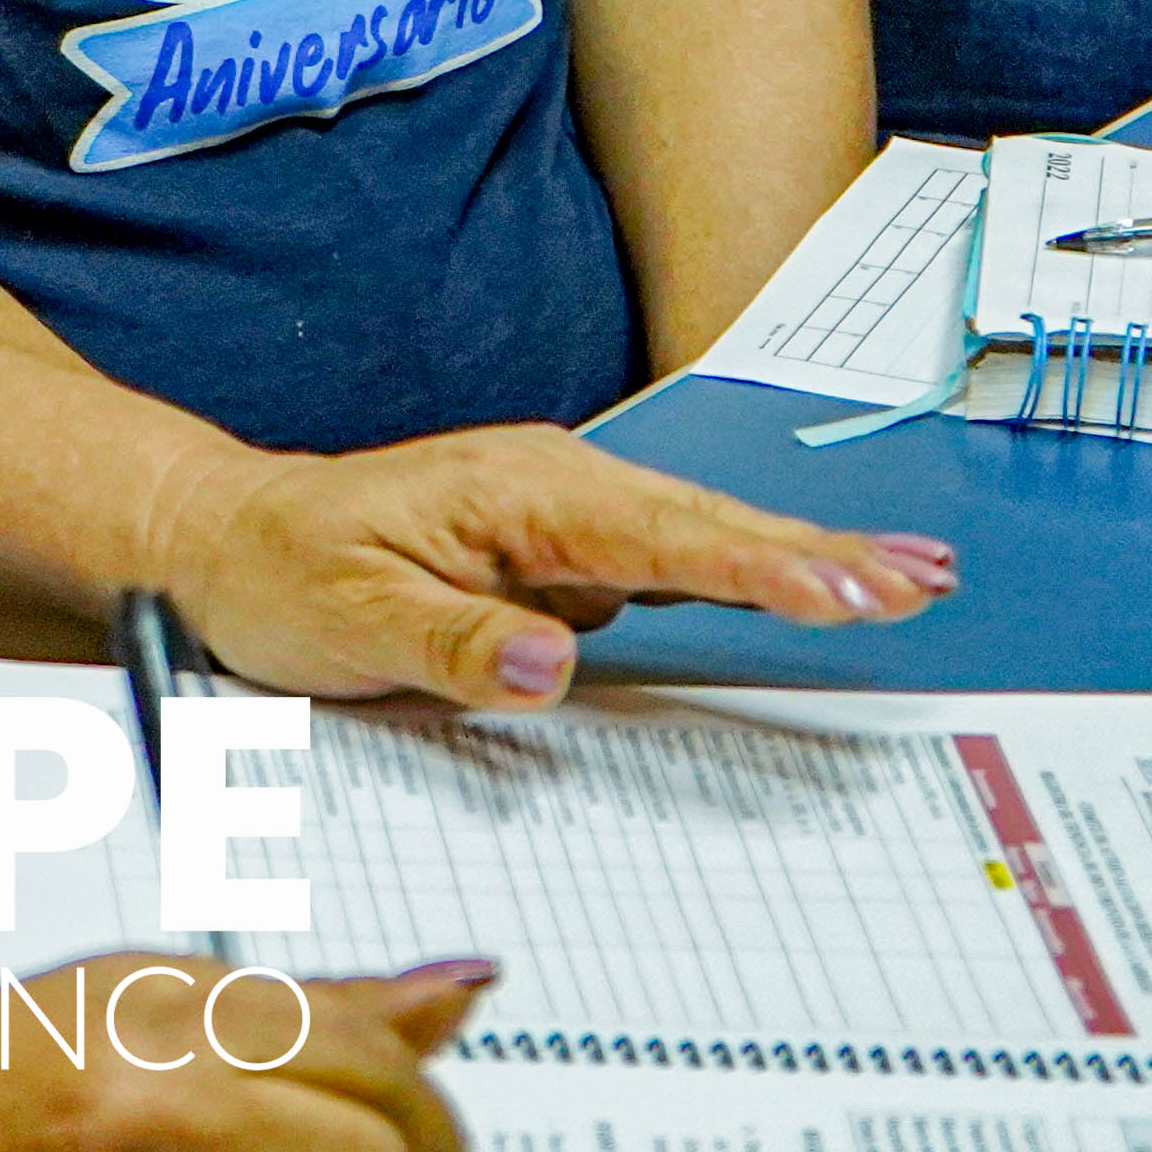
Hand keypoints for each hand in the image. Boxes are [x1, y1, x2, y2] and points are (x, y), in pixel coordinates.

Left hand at [145, 429, 956, 709]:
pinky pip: (673, 565)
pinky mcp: (564, 551)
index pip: (663, 535)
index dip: (760, 566)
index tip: (843, 590)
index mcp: (520, 490)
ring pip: (705, 540)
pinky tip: (813, 589)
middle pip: (711, 526)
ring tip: (910, 581)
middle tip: (925, 580)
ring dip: (805, 561)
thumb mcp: (348, 617)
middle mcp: (557, 488)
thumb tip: (553, 663)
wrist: (227, 535)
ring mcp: (567, 518)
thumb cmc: (281, 570)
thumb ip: (455, 641)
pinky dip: (750, 574)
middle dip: (822, 554)